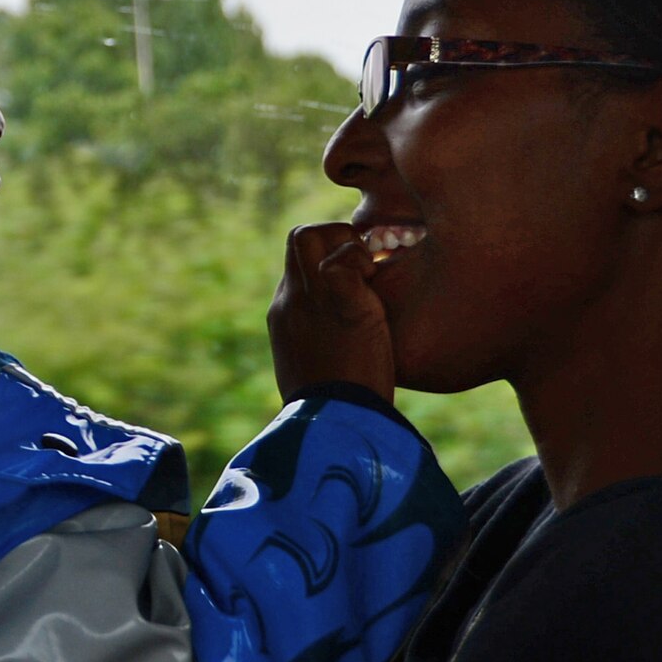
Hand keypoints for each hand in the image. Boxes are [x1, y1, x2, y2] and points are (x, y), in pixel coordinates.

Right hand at [269, 221, 394, 402]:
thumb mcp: (315, 371)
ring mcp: (310, 300)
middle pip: (298, 238)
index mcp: (284, 316)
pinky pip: (341, 258)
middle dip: (333, 236)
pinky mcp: (341, 303)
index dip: (329, 257)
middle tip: (364, 262)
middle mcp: (291, 301)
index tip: (356, 275)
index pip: (298, 262)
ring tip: (369, 270)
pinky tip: (376, 283)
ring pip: (309, 235)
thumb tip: (340, 345)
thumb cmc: (332, 408)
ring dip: (345, 241)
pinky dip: (360, 260)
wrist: (334, 426)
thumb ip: (320, 344)